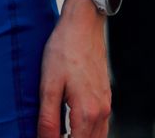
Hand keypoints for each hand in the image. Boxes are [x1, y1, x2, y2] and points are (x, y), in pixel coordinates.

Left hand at [37, 2, 110, 137]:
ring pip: (96, 137)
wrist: (83, 27)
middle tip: (49, 135)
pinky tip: (71, 126)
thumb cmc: (63, 51)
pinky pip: (100, 126)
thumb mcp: (49, 84)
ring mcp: (106, 106)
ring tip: (59, 133)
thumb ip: (48, 117)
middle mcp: (101, 113)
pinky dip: (87, 132)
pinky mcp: (105, 98)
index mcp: (87, 112)